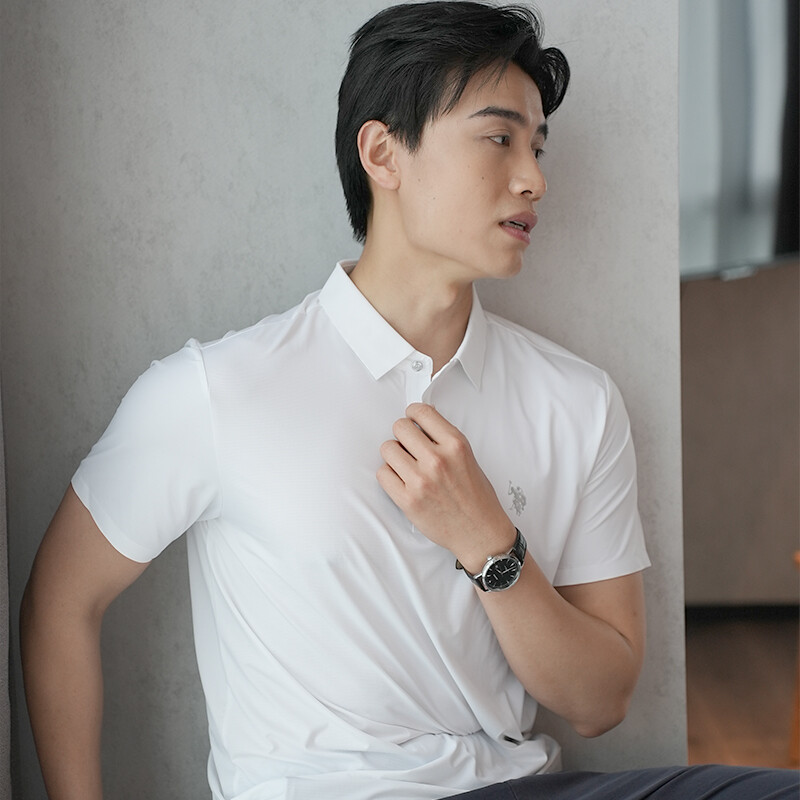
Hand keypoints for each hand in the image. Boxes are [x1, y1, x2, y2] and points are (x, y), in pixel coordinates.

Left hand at [377, 403, 515, 570]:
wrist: (480, 533)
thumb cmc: (476, 497)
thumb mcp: (467, 457)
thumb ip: (444, 438)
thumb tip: (423, 418)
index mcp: (456, 445)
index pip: (421, 412)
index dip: (413, 414)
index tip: (412, 420)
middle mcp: (437, 460)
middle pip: (400, 427)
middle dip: (403, 435)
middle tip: (409, 446)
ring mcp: (421, 480)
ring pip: (387, 449)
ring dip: (394, 455)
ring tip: (406, 465)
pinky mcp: (408, 500)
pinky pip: (383, 474)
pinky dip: (390, 475)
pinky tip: (402, 480)